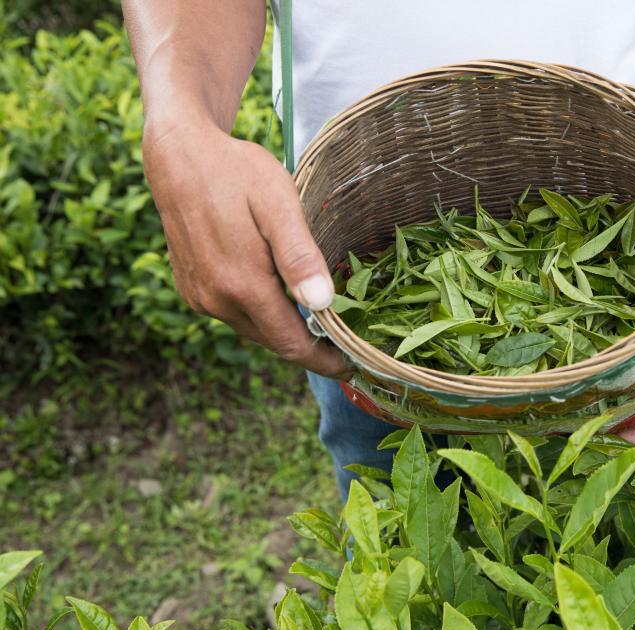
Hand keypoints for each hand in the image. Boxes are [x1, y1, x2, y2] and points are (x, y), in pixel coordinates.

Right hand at [143, 119, 351, 378]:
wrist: (178, 155)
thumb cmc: (235, 173)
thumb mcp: (278, 205)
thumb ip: (299, 256)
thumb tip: (322, 304)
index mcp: (242, 286)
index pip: (291, 346)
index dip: (324, 361)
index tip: (352, 366)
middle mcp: (216, 300)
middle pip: (274, 341)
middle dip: (309, 345)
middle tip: (346, 337)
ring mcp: (200, 296)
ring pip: (254, 328)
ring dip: (285, 327)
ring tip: (319, 316)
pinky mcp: (191, 287)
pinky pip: (234, 312)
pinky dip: (261, 310)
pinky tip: (279, 290)